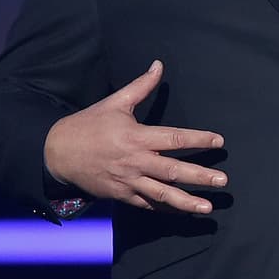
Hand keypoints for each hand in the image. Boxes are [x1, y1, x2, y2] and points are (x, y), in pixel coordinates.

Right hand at [43, 60, 227, 213]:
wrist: (56, 153)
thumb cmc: (89, 125)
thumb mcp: (115, 102)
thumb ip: (141, 85)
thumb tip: (159, 65)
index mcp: (137, 137)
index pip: (175, 138)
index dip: (199, 139)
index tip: (219, 141)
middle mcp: (136, 161)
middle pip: (173, 171)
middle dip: (200, 176)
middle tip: (222, 180)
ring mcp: (128, 181)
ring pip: (162, 194)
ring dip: (186, 201)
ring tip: (207, 207)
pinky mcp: (121, 195)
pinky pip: (147, 204)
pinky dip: (165, 209)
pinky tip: (183, 212)